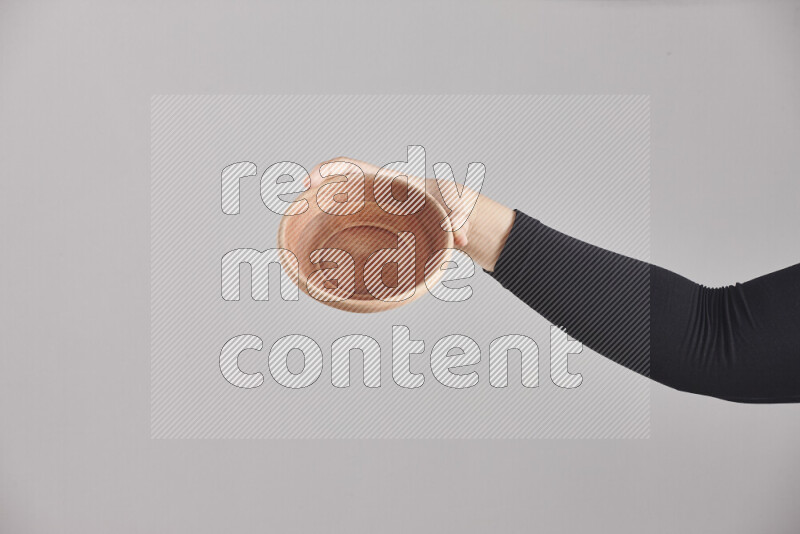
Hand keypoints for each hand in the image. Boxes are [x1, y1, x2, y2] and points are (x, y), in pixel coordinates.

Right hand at [305, 156, 472, 247]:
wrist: (451, 210)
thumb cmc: (450, 203)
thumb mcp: (456, 206)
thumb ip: (459, 219)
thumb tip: (461, 240)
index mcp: (390, 182)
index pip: (354, 168)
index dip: (330, 170)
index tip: (312, 179)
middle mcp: (376, 194)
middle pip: (338, 185)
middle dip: (317, 189)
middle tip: (300, 200)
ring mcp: (373, 211)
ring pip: (341, 209)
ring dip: (323, 215)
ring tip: (304, 228)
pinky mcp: (375, 228)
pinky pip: (353, 229)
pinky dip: (339, 237)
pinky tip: (328, 254)